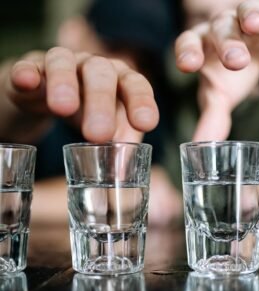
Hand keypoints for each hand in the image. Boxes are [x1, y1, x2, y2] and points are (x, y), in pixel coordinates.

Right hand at [4, 47, 158, 142]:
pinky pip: (28, 66)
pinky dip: (27, 72)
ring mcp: (62, 64)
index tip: (145, 123)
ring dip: (65, 83)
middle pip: (101, 75)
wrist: (48, 93)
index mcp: (118, 80)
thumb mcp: (108, 123)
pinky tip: (26, 81)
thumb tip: (122, 173)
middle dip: (102, 102)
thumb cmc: (86, 109)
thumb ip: (119, 142)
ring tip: (63, 108)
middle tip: (99, 134)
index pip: (135, 85)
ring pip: (64, 63)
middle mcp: (93, 67)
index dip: (141, 101)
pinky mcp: (32, 68)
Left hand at [176, 0, 258, 140]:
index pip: (188, 45)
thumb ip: (211, 118)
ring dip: (250, 17)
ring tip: (255, 27)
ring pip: (246, 12)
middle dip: (227, 44)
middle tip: (235, 62)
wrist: (255, 55)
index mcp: (201, 48)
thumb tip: (198, 147)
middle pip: (219, 30)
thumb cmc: (228, 76)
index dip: (187, 53)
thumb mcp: (219, 95)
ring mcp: (246, 20)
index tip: (188, 66)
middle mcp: (220, 30)